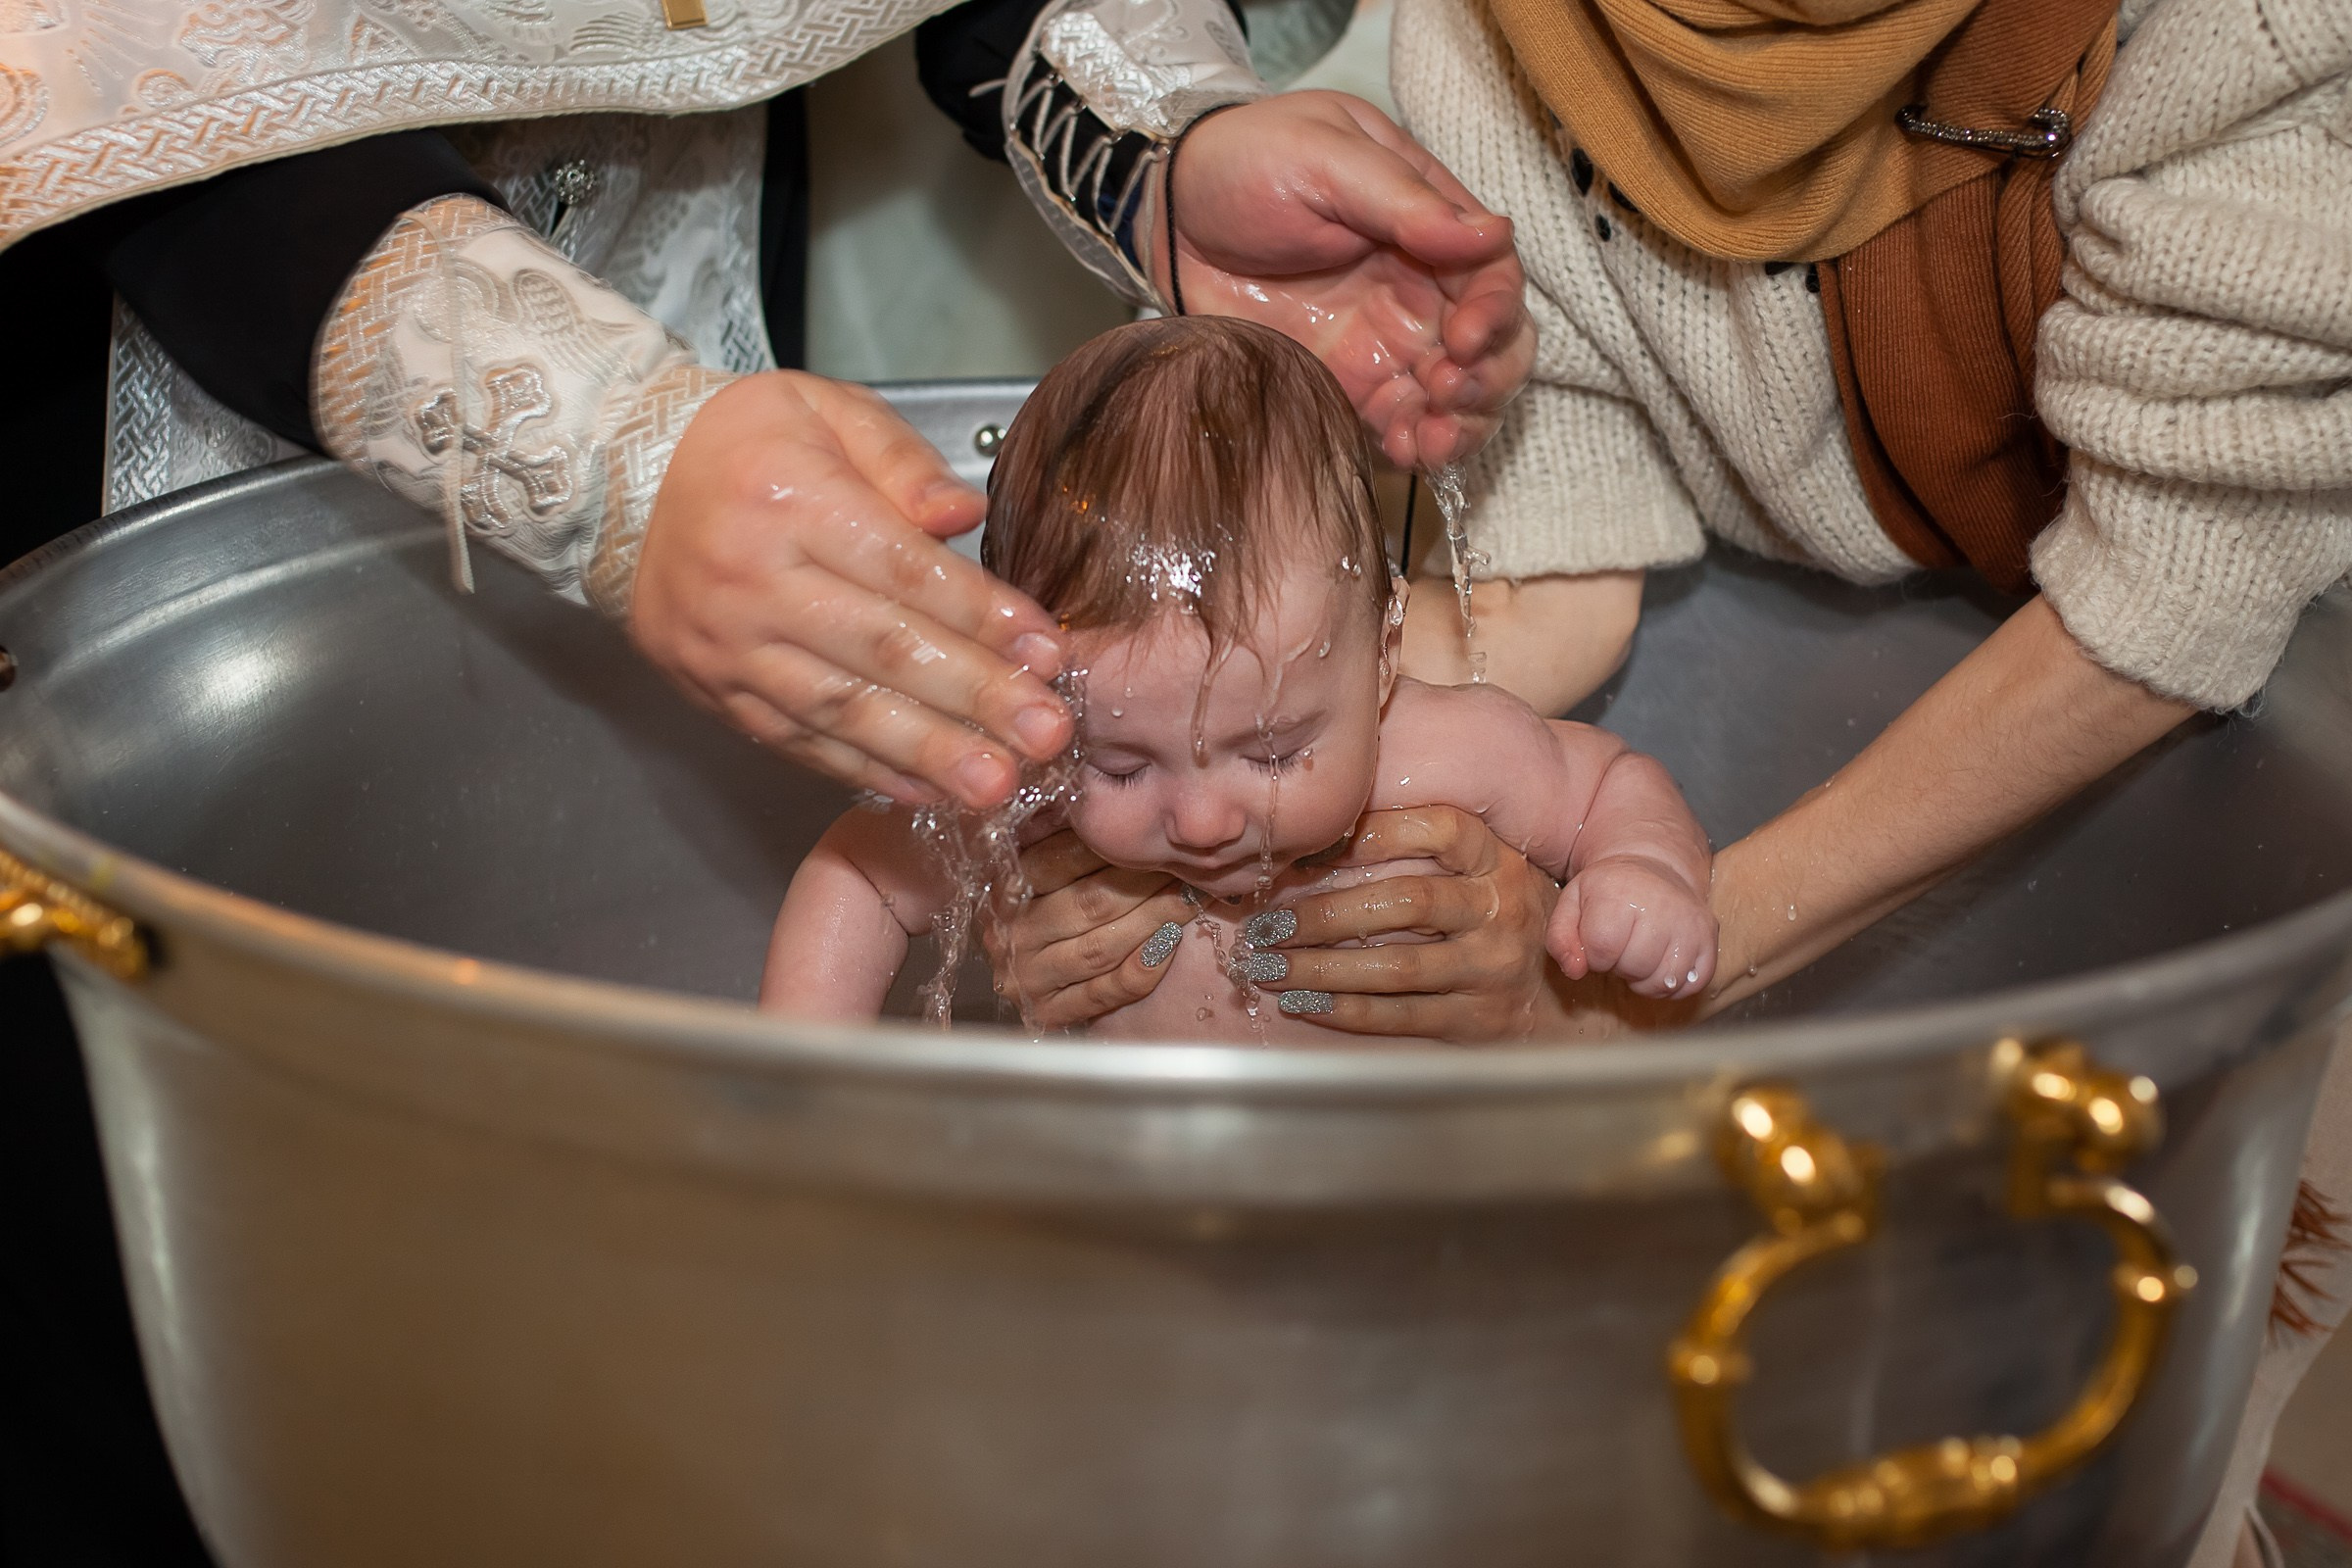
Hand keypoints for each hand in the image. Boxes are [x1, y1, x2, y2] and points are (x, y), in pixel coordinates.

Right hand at [630, 372, 1072, 808]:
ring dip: (926, 754)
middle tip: (1045, 734)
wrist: (621, 485)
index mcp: (791, 501)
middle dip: (973, 698)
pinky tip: (924, 792)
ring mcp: (729, 647)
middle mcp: (753, 582)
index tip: (1046, 650)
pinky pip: (797, 741)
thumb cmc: (743, 442)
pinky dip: (863, 770)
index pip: (902, 571)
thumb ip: (901, 461)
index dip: (980, 615)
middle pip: (881, 650)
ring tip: (995, 785)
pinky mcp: (714, 692)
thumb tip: (963, 517)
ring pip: (840, 710)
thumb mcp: (824, 410)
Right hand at [980, 830, 1194, 1027]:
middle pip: (1089, 904)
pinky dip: (1142, 970)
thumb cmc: (1044, 906)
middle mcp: (1010, 933)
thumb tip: (1121, 804)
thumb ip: (1066, 840)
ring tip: (1190, 899)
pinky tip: (1171, 945)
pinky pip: (1103, 992)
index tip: (1155, 830)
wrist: (1023, 976)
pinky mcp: (1047, 1014)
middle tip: (1187, 865)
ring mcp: (1026, 978)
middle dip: (1147, 883)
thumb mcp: (1041, 868)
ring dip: (1154, 921)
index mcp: (1005, 888)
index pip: (1059, 859)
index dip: (1113, 846)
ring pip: (1100, 948)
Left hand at [1154, 92, 1534, 470]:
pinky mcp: (1347, 385)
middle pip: (1496, 344)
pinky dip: (1417, 445)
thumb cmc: (1243, 163)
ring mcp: (1385, 342)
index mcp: (1427, 222)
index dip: (1497, 312)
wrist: (1165, 216)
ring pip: (1459, 395)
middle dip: (1490, 378)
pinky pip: (1400, 423)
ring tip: (1434, 438)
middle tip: (1449, 390)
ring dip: (1464, 423)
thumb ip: (1401, 199)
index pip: (1494, 274)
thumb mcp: (1323, 157)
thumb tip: (1489, 234)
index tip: (1466, 338)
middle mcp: (1419, 287)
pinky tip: (1409, 450)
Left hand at [1255, 805, 1568, 1041]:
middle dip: (1325, 912)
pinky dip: (1343, 1010)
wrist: (1564, 995)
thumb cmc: (1493, 917)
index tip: (1308, 846)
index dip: (1372, 833)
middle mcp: (1501, 909)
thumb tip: (1313, 838)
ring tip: (1268, 966)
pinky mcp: (1478, 1019)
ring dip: (1321, 967)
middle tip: (1267, 923)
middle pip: (1407, 902)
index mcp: (1496, 859)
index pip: (1437, 830)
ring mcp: (1492, 968)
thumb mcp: (1477, 871)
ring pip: (1396, 966)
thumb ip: (1419, 851)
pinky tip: (1301, 1002)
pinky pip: (1399, 1015)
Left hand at [1550, 854, 1716, 999]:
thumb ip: (1560, 939)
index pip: (1600, 950)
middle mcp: (1661, 906)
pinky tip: (1661, 962)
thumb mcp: (1572, 903)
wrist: (1655, 866)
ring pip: (1664, 982)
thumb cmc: (1609, 891)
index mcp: (1620, 894)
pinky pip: (1692, 984)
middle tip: (1621, 945)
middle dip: (1620, 966)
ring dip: (1645, 979)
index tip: (1598, 940)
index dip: (1594, 955)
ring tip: (1639, 954)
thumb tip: (1575, 971)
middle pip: (1634, 967)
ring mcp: (1690, 923)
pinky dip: (1673, 985)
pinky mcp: (1709, 938)